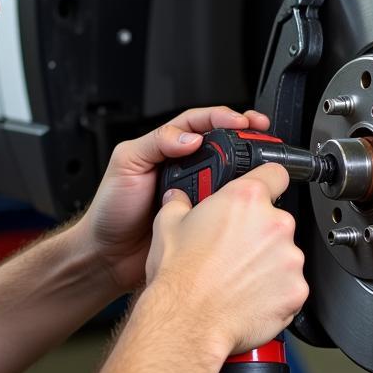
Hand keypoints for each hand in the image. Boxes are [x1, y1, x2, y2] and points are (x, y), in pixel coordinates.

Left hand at [79, 106, 270, 294]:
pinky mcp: (204, 218)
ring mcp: (196, 193)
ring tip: (260, 162)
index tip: (241, 121)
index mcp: (168, 148)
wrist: (110, 255)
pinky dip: (239, 200)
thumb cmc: (111, 209)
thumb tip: (190, 137)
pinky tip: (246, 197)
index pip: (201, 122)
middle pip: (223, 144)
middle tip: (263, 133)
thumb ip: (156, 142)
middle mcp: (185, 168)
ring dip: (246, 167)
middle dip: (246, 135)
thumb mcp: (126, 163)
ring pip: (229, 174)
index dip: (223, 117)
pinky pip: (227, 205)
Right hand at [148, 163, 307, 356]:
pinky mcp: (296, 291)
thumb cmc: (179, 276)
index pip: (275, 173)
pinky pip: (290, 286)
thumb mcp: (167, 225)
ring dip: (269, 263)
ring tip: (239, 278)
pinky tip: (250, 297)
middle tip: (235, 250)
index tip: (266, 190)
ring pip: (285, 254)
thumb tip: (178, 199)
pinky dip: (275, 292)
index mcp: (246, 199)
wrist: (187, 322)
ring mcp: (290, 258)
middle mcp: (275, 223)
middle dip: (260, 233)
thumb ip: (179, 203)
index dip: (269, 181)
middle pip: (276, 219)